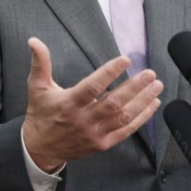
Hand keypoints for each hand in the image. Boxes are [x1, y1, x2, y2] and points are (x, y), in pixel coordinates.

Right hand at [22, 37, 163, 171]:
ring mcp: (94, 134)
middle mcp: (82, 120)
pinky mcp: (102, 144)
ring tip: (157, 86)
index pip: (92, 87)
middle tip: (150, 73)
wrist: (39, 149)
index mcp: (68, 104)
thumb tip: (34, 41)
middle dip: (134, 87)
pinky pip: (126, 131)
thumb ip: (40, 64)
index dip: (110, 73)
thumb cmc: (41, 114)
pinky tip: (154, 104)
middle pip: (113, 103)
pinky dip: (142, 118)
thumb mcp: (37, 88)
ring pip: (123, 117)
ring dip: (143, 101)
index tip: (125, 60)